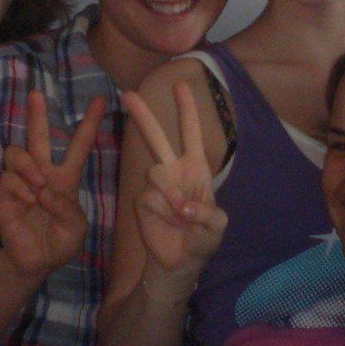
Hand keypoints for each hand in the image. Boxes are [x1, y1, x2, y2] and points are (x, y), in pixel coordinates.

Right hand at [0, 90, 105, 281]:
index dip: (89, 123)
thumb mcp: (75, 228)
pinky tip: (30, 202)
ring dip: (28, 164)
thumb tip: (44, 189)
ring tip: (39, 183)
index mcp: (66, 179)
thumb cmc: (60, 242)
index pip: (79, 146)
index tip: (101, 100)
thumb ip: (65, 208)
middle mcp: (42, 174)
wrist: (35, 262)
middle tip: (36, 94)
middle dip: (36, 115)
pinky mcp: (5, 194)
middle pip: (38, 137)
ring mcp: (22, 182)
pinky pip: (9, 179)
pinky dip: (21, 188)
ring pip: (17, 153)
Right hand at [121, 83, 226, 275]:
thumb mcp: (217, 226)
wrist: (181, 261)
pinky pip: (150, 197)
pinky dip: (163, 211)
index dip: (187, 109)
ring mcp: (156, 186)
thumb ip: (206, 213)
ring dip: (172, 193)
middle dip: (142, 116)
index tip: (180, 83)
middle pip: (156, 138)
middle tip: (127, 94)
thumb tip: (182, 206)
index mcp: (195, 168)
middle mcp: (173, 170)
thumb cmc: (202, 238)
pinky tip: (169, 222)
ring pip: (156, 171)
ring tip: (181, 215)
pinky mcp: (142, 201)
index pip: (191, 133)